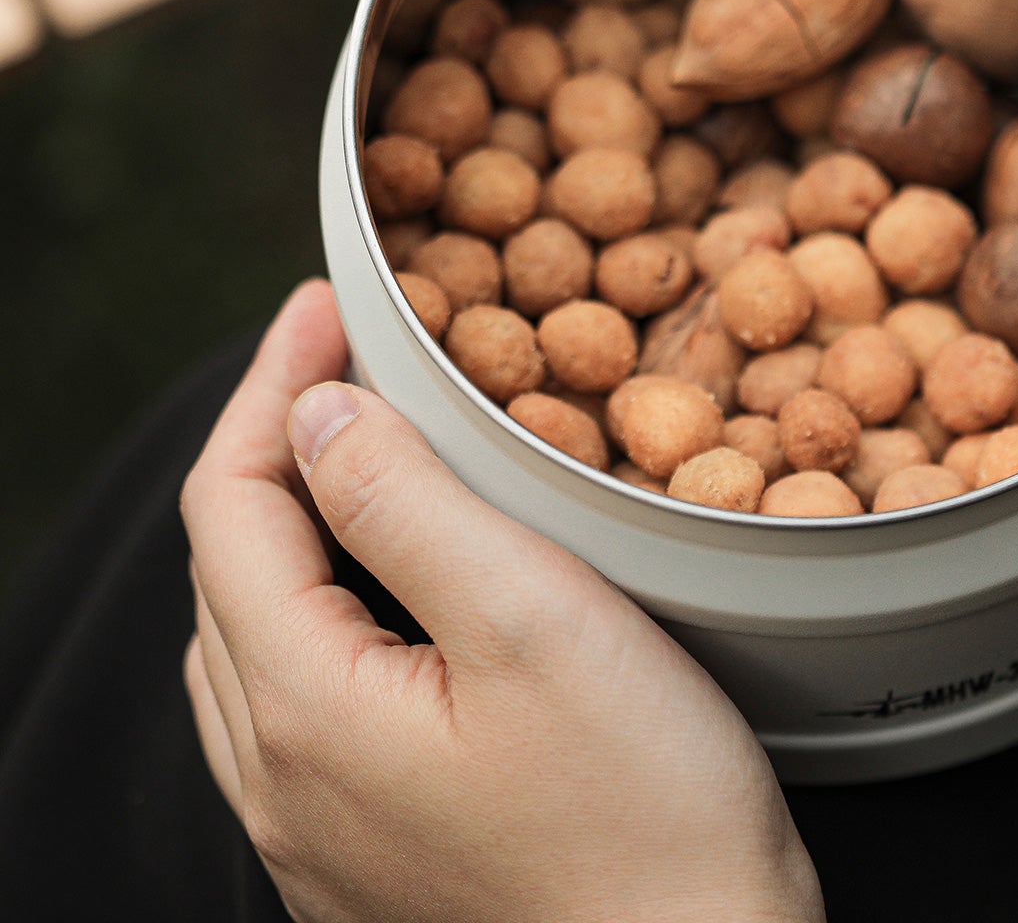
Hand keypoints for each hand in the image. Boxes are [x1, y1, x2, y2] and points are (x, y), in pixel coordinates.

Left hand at [179, 280, 822, 922]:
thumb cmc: (641, 812)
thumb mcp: (530, 618)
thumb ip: (407, 504)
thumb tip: (317, 413)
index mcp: (304, 709)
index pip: (231, 505)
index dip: (269, 386)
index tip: (325, 303)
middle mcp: (282, 783)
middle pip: (230, 571)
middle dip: (273, 443)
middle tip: (346, 355)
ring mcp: (319, 834)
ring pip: (256, 641)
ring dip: (290, 526)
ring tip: (358, 449)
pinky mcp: (370, 859)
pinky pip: (301, 704)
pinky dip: (322, 607)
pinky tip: (388, 589)